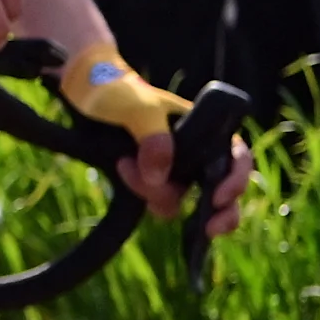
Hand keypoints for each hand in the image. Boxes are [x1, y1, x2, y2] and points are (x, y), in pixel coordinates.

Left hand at [62, 40, 250, 230]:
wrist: (83, 92)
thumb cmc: (119, 91)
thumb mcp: (137, 108)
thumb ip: (152, 138)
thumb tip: (160, 176)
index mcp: (204, 129)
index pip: (236, 157)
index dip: (236, 180)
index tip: (219, 198)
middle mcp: (194, 152)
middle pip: (221, 191)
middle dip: (219, 213)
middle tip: (207, 228)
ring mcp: (172, 169)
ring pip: (183, 200)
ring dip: (161, 197)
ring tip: (126, 167)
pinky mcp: (148, 180)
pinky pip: (158, 202)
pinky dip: (147, 199)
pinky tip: (126, 177)